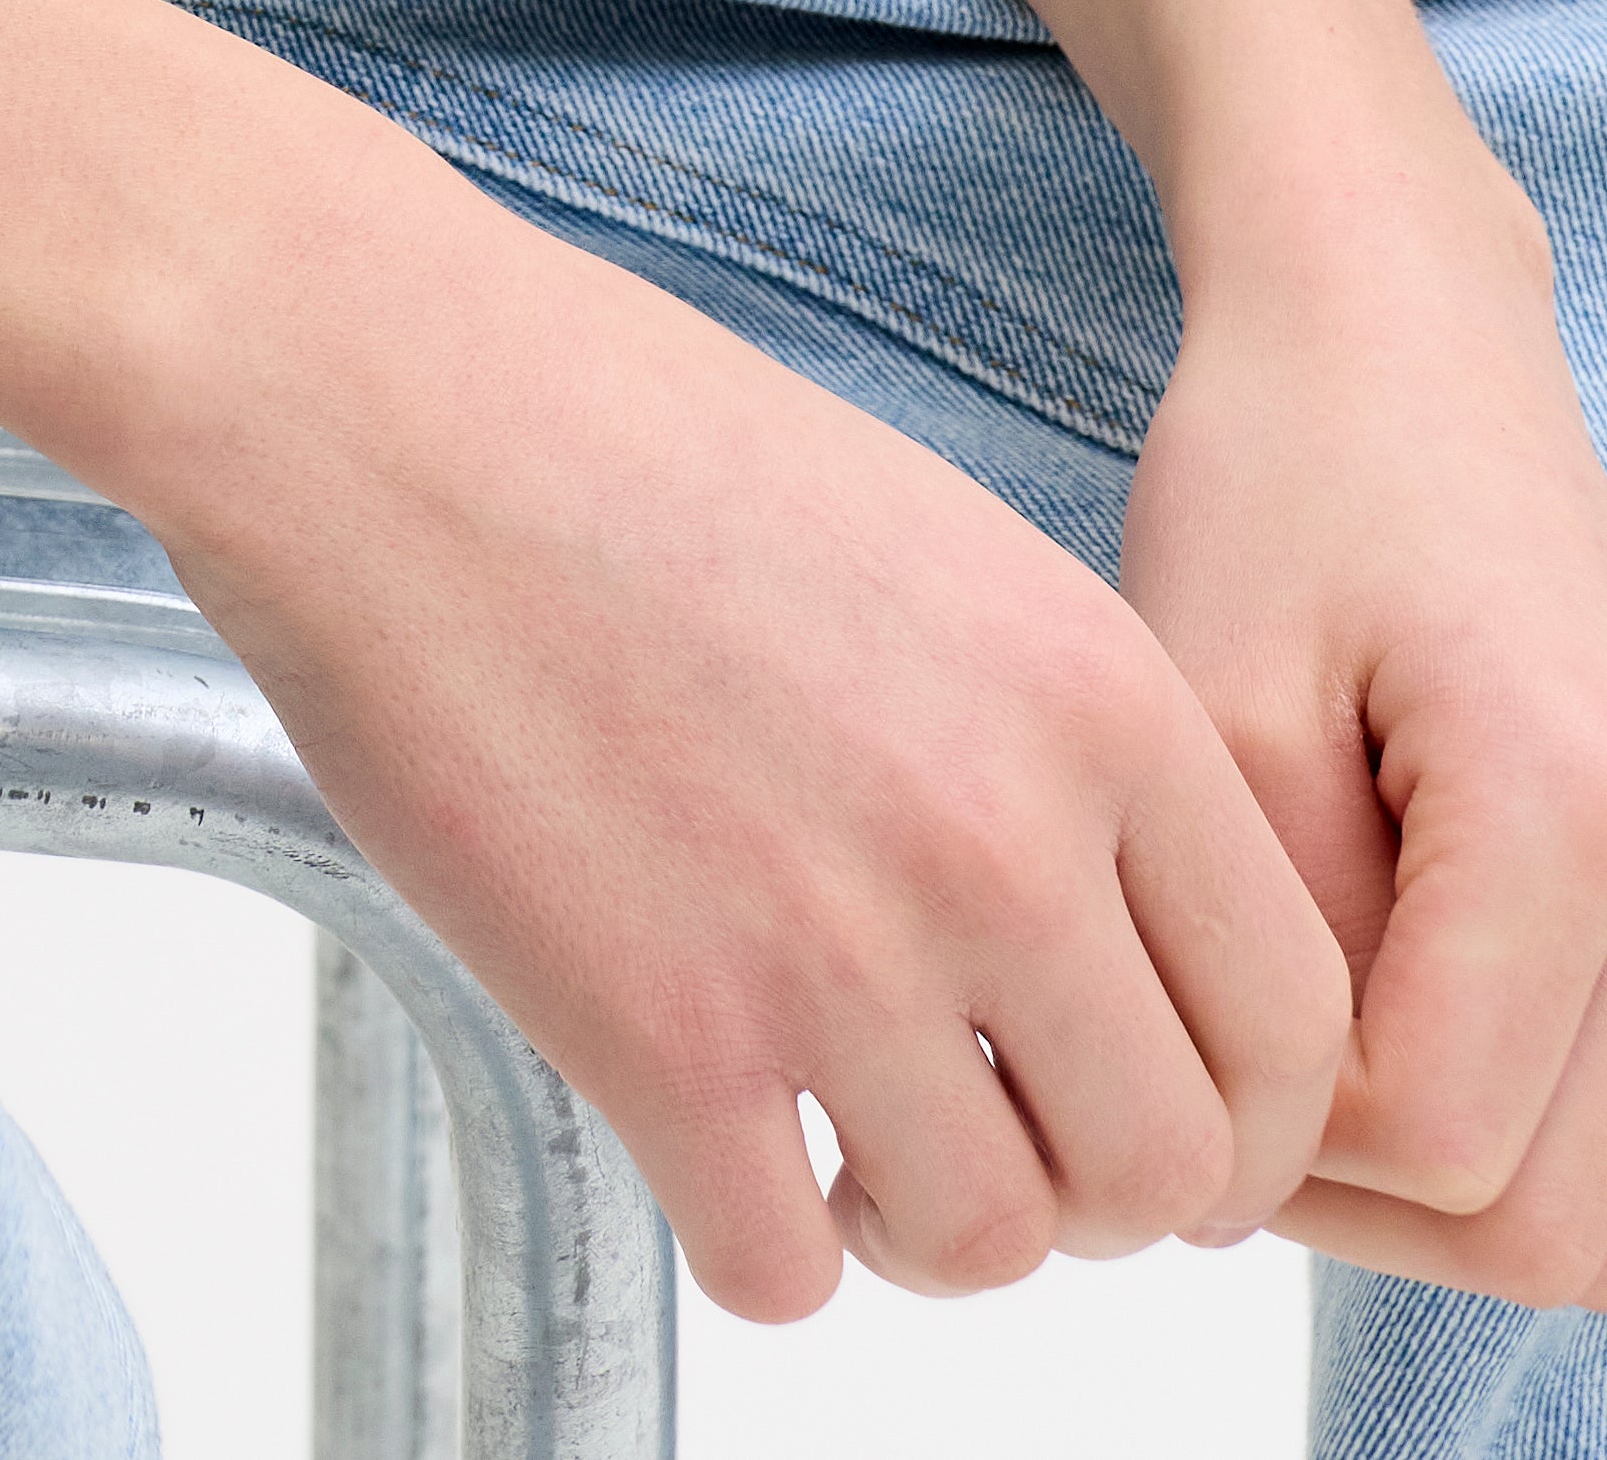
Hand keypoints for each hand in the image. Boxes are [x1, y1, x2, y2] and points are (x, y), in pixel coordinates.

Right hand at [150, 180, 1352, 1325]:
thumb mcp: (934, 546)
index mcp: (1095, 704)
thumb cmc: (621, 441)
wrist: (381, 402)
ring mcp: (834, 952)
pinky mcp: (663, 1037)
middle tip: (977, 1133)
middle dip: (1083, 1190)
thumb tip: (1112, 959)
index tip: (1137, 1107)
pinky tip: (709, 1145)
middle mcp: (1004, 843)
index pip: (1296, 1025)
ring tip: (832, 1144)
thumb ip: (1059, 749)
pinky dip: (762, 1246)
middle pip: (1171, 1174)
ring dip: (920, 1229)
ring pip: (995, 1248)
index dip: (1235, 1111)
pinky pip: (787, 1276)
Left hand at [1129, 134, 1606, 1312]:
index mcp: (1565, 820)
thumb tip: (1264, 1133)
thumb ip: (1260, 933)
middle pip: (1538, 1219)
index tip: (1161, 1016)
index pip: (1432, 1135)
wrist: (1403, 333)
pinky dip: (1479, 1119)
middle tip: (1200, 1061)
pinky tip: (1346, 1010)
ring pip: (1579, 1204)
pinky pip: (1591, 1116)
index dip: (1271, 1129)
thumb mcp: (1216, 695)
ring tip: (1264, 1038)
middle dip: (1346, 1194)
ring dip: (1416, 1181)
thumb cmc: (1293, 468)